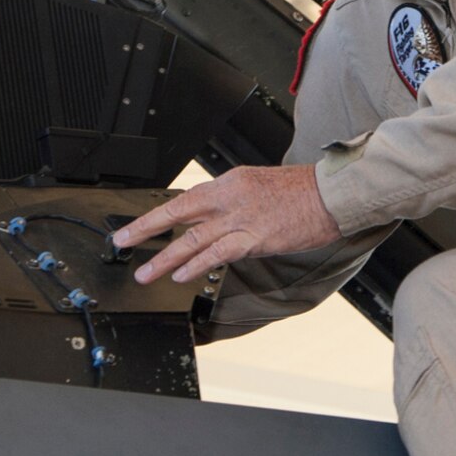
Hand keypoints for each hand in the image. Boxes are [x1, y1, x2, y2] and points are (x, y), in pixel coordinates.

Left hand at [111, 164, 341, 284]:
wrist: (332, 194)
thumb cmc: (303, 193)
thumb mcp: (259, 187)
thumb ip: (233, 203)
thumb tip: (212, 222)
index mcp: (230, 181)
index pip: (185, 198)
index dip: (157, 214)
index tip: (137, 226)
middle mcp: (230, 196)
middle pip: (178, 213)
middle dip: (146, 230)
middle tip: (122, 242)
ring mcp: (241, 217)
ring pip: (192, 238)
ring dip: (165, 258)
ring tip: (146, 272)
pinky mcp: (255, 238)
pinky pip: (218, 253)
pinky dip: (196, 264)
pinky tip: (181, 274)